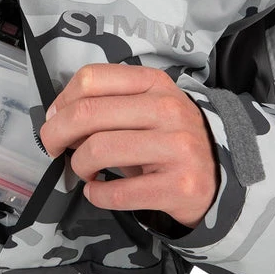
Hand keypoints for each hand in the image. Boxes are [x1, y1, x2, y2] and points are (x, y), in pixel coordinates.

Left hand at [38, 63, 219, 228]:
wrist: (221, 174)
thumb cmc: (171, 138)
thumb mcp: (148, 108)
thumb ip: (108, 105)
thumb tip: (57, 120)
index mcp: (155, 83)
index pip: (91, 78)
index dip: (61, 101)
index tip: (54, 119)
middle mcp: (167, 110)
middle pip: (87, 114)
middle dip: (56, 134)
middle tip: (53, 148)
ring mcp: (177, 147)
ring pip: (98, 149)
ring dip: (79, 166)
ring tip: (85, 171)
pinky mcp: (179, 186)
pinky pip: (118, 192)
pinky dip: (96, 194)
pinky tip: (97, 191)